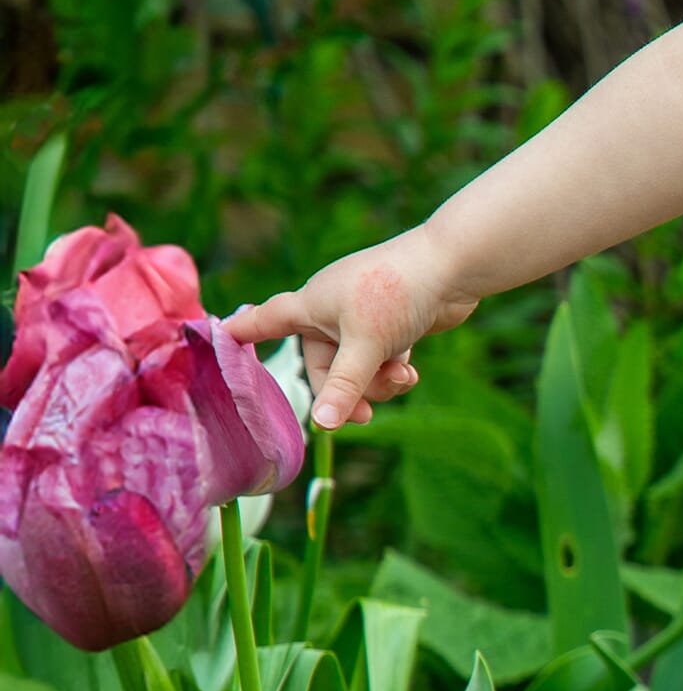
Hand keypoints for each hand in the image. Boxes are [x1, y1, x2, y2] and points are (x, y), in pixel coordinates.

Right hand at [227, 226, 475, 433]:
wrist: (454, 266)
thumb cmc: (397, 292)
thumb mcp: (365, 346)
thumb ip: (343, 387)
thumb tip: (321, 425)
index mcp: (310, 304)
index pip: (264, 321)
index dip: (243, 333)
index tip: (219, 338)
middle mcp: (331, 310)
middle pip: (323, 365)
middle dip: (346, 390)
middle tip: (366, 414)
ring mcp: (363, 317)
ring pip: (356, 367)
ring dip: (377, 382)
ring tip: (401, 377)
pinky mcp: (392, 324)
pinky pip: (381, 360)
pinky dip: (394, 370)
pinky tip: (412, 372)